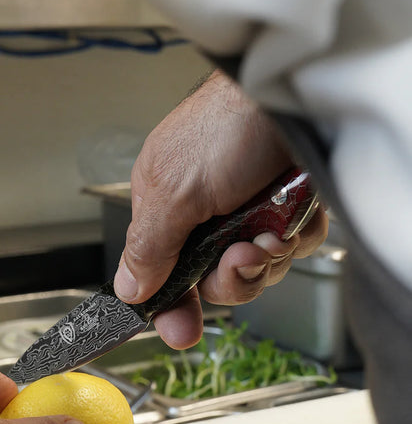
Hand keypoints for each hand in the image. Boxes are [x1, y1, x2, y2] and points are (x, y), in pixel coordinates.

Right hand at [114, 70, 327, 348]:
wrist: (294, 90)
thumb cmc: (225, 125)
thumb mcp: (175, 191)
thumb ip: (149, 246)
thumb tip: (127, 289)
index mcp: (167, 212)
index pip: (163, 277)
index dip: (174, 308)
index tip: (182, 333)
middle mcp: (207, 218)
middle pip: (216, 283)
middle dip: (233, 278)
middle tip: (242, 254)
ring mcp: (250, 213)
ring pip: (258, 271)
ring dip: (267, 256)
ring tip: (272, 228)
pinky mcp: (288, 209)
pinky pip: (294, 247)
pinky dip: (297, 236)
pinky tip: (295, 214)